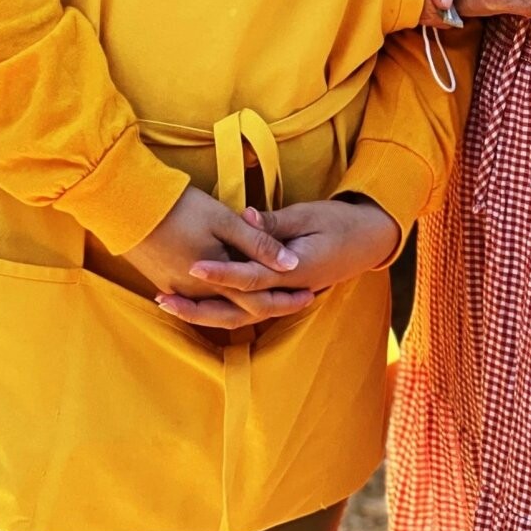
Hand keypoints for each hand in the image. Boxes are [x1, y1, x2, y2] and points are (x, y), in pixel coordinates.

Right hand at [123, 185, 313, 326]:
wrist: (126, 206)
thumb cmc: (179, 208)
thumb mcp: (224, 220)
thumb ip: (258, 244)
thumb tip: (291, 264)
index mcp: (217, 280)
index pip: (259, 300)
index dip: (286, 298)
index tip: (311, 293)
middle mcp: (197, 294)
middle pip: (241, 311)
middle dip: (273, 307)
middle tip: (301, 302)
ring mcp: (178, 291)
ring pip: (220, 310)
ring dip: (246, 307)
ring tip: (271, 301)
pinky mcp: (163, 282)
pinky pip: (199, 302)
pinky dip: (220, 303)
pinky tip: (230, 297)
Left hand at [162, 198, 398, 330]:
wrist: (368, 241)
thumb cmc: (339, 222)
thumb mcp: (309, 214)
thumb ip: (275, 223)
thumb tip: (245, 217)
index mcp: (294, 270)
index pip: (250, 277)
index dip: (220, 274)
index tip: (192, 267)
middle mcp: (286, 290)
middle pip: (236, 309)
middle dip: (198, 307)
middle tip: (163, 298)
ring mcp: (283, 295)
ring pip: (238, 315)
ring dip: (202, 312)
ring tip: (169, 303)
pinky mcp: (281, 293)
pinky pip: (247, 309)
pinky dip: (220, 309)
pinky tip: (196, 304)